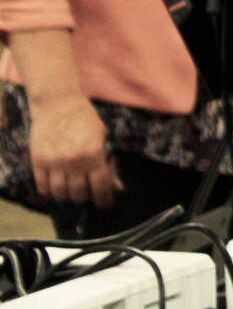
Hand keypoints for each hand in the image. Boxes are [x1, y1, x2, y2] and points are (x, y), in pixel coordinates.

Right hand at [28, 90, 120, 207]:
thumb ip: (110, 163)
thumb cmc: (85, 120)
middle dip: (85, 199)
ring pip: (60, 194)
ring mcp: (54, 162)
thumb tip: (118, 187)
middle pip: (79, 194)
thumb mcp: (104, 139)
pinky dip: (49, 193)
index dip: (104, 200)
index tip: (105, 204)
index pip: (101, 187)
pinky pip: (42, 186)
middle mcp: (74, 161)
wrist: (58, 104)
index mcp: (94, 154)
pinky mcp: (38, 161)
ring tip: (71, 195)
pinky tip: (55, 191)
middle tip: (87, 197)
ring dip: (67, 198)